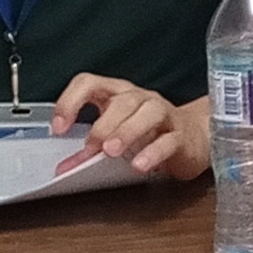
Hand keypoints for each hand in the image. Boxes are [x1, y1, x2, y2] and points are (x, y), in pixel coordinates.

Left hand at [53, 73, 209, 179]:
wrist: (194, 137)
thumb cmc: (151, 133)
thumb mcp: (116, 138)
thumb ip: (89, 153)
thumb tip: (64, 169)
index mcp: (117, 94)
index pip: (89, 83)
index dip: (70, 101)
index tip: (58, 127)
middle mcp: (140, 99)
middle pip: (122, 101)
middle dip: (104, 125)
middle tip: (93, 147)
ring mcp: (163, 114)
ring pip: (148, 113)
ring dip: (128, 131)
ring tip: (112, 152)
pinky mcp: (181, 135)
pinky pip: (168, 139)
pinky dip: (153, 152)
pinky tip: (141, 165)